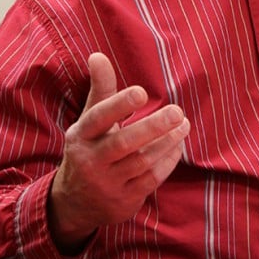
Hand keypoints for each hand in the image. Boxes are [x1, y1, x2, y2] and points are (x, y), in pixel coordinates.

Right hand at [49, 52, 189, 253]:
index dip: (119, 104)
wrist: (75, 204)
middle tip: (177, 112)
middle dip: (153, 127)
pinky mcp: (123, 201)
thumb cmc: (89, 148)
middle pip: (123, 143)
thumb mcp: (89, 121)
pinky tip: (178, 146)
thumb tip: (97, 54)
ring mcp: (107, 183)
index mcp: (81, 135)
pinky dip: (167, 161)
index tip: (141, 92)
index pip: (99, 118)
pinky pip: (150, 179)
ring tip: (184, 124)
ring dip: (166, 142)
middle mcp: (91, 160)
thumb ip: (100, 90)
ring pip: (141, 162)